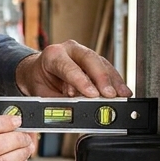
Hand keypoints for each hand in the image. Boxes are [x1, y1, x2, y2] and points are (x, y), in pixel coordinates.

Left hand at [15, 40, 131, 98]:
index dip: (82, 81)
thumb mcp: (43, 94)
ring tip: (121, 95)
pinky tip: (122, 90)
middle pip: (90, 59)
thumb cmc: (39, 82)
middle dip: (102, 78)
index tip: (92, 94)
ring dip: (113, 80)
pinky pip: (107, 68)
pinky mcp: (93, 59)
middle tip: (109, 94)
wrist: (37, 72)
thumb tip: (76, 110)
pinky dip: (115, 80)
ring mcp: (83, 52)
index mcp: (52, 55)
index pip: (69, 67)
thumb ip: (60, 101)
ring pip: (101, 63)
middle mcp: (69, 49)